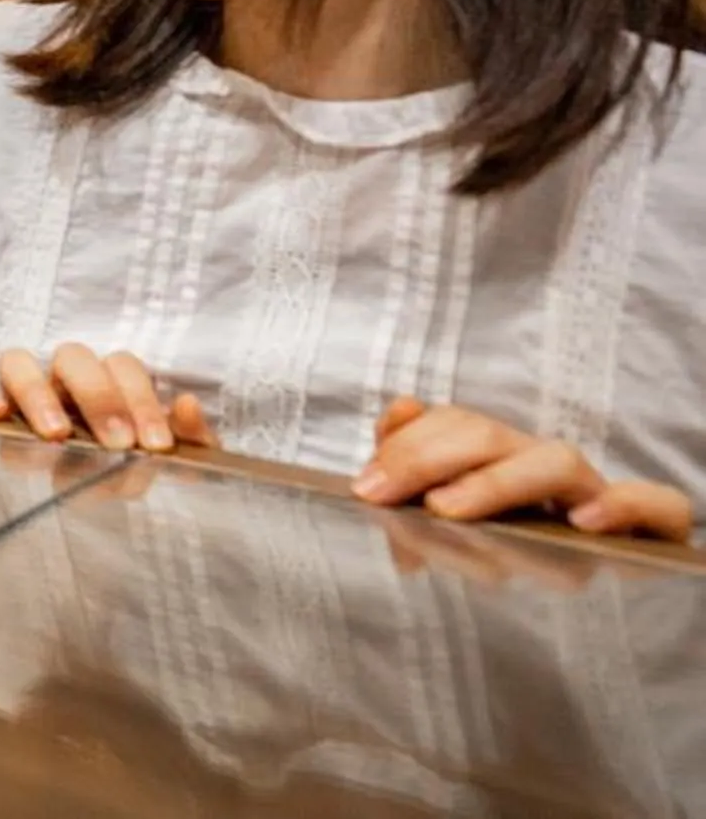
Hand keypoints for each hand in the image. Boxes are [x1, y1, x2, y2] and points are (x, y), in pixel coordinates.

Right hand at [0, 344, 217, 452]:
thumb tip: (187, 405)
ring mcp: (18, 390)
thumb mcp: (159, 456)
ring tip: (57, 433)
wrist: (78, 497)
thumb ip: (185, 437)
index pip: (121, 367)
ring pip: (18, 362)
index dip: (141, 401)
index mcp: (104, 381)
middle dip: (98, 398)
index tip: (155, 444)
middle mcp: (59, 379)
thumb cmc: (123, 467)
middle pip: (73, 357)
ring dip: (39, 394)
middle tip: (117, 443)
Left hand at [354, 397, 693, 541]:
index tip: (365, 485)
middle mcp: (548, 474)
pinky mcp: (649, 534)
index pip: (456, 426)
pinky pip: (658, 507)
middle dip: (429, 458)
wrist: (593, 613)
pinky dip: (626, 505)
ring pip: (557, 464)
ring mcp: (598, 500)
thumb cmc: (506, 557)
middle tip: (383, 495)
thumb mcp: (443, 514)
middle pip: (493, 438)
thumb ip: (415, 466)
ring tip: (449, 510)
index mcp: (503, 461)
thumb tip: (399, 410)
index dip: (409, 444)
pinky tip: (584, 522)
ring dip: (497, 482)